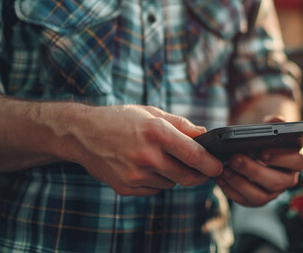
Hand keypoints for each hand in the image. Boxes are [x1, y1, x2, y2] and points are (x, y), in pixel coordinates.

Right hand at [65, 105, 222, 196]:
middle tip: (204, 170)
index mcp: (157, 132)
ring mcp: (135, 174)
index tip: (219, 167)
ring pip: (171, 183)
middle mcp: (147, 155)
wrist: (83, 134)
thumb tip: (206, 134)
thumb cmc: (121, 119)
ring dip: (174, 175)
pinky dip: (156, 181)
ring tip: (162, 159)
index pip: (194, 155)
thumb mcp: (152, 113)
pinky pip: (154, 189)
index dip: (211, 164)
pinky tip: (146, 167)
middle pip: (187, 176)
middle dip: (200, 175)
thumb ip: (182, 125)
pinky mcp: (126, 188)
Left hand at [216, 115, 302, 206]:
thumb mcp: (272, 127)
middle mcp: (289, 179)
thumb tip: (277, 121)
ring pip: (261, 196)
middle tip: (235, 159)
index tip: (262, 152)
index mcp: (297, 159)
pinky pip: (246, 201)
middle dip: (254, 171)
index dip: (281, 158)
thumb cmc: (266, 138)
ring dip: (240, 183)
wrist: (256, 150)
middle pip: (277, 182)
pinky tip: (221, 178)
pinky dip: (231, 191)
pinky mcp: (258, 200)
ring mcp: (274, 193)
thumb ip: (276, 122)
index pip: (297, 161)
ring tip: (225, 169)